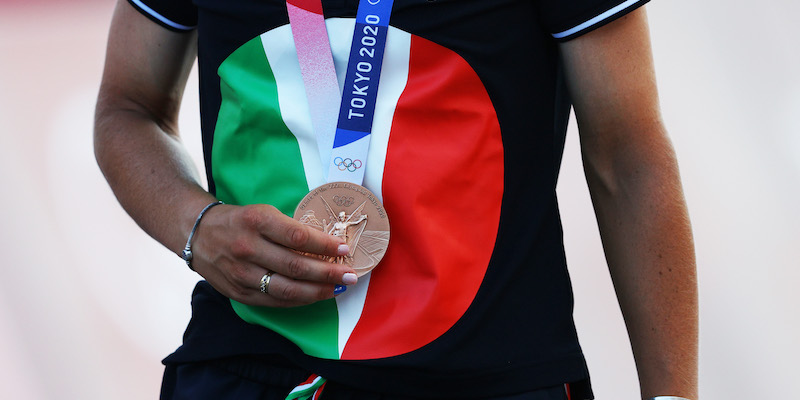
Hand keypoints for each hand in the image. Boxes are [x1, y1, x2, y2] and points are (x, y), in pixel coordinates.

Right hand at [189, 203, 357, 306]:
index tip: (345, 249)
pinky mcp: (238, 292)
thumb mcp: (263, 212)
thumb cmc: (239, 220)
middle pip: (296, 266)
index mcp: (257, 221)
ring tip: (338, 289)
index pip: (298, 237)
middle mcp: (248, 248)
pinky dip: (298, 301)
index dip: (325, 245)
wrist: (197, 233)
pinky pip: (274, 301)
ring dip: (317, 292)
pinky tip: (314, 296)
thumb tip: (327, 245)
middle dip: (328, 273)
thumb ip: (290, 229)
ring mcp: (242, 273)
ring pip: (286, 289)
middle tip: (351, 276)